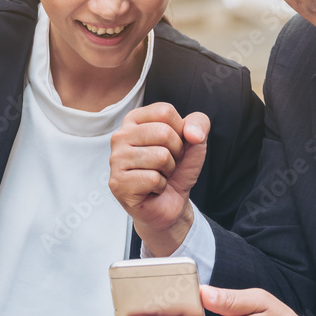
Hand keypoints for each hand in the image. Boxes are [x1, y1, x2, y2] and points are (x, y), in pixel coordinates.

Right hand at [109, 102, 209, 254]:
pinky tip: (152, 189)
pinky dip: (161, 186)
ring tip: (159, 175)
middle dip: (176, 153)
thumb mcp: (195, 142)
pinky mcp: (118, 183)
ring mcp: (115, 160)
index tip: (174, 146)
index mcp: (134, 119)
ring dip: (168, 171)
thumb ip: (199, 124)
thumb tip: (193, 134)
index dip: (180, 131)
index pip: (165, 112)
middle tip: (167, 164)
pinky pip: (154, 179)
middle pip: (164, 133)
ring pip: (160, 157)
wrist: (170, 203)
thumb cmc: (177, 169)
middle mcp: (120, 136)